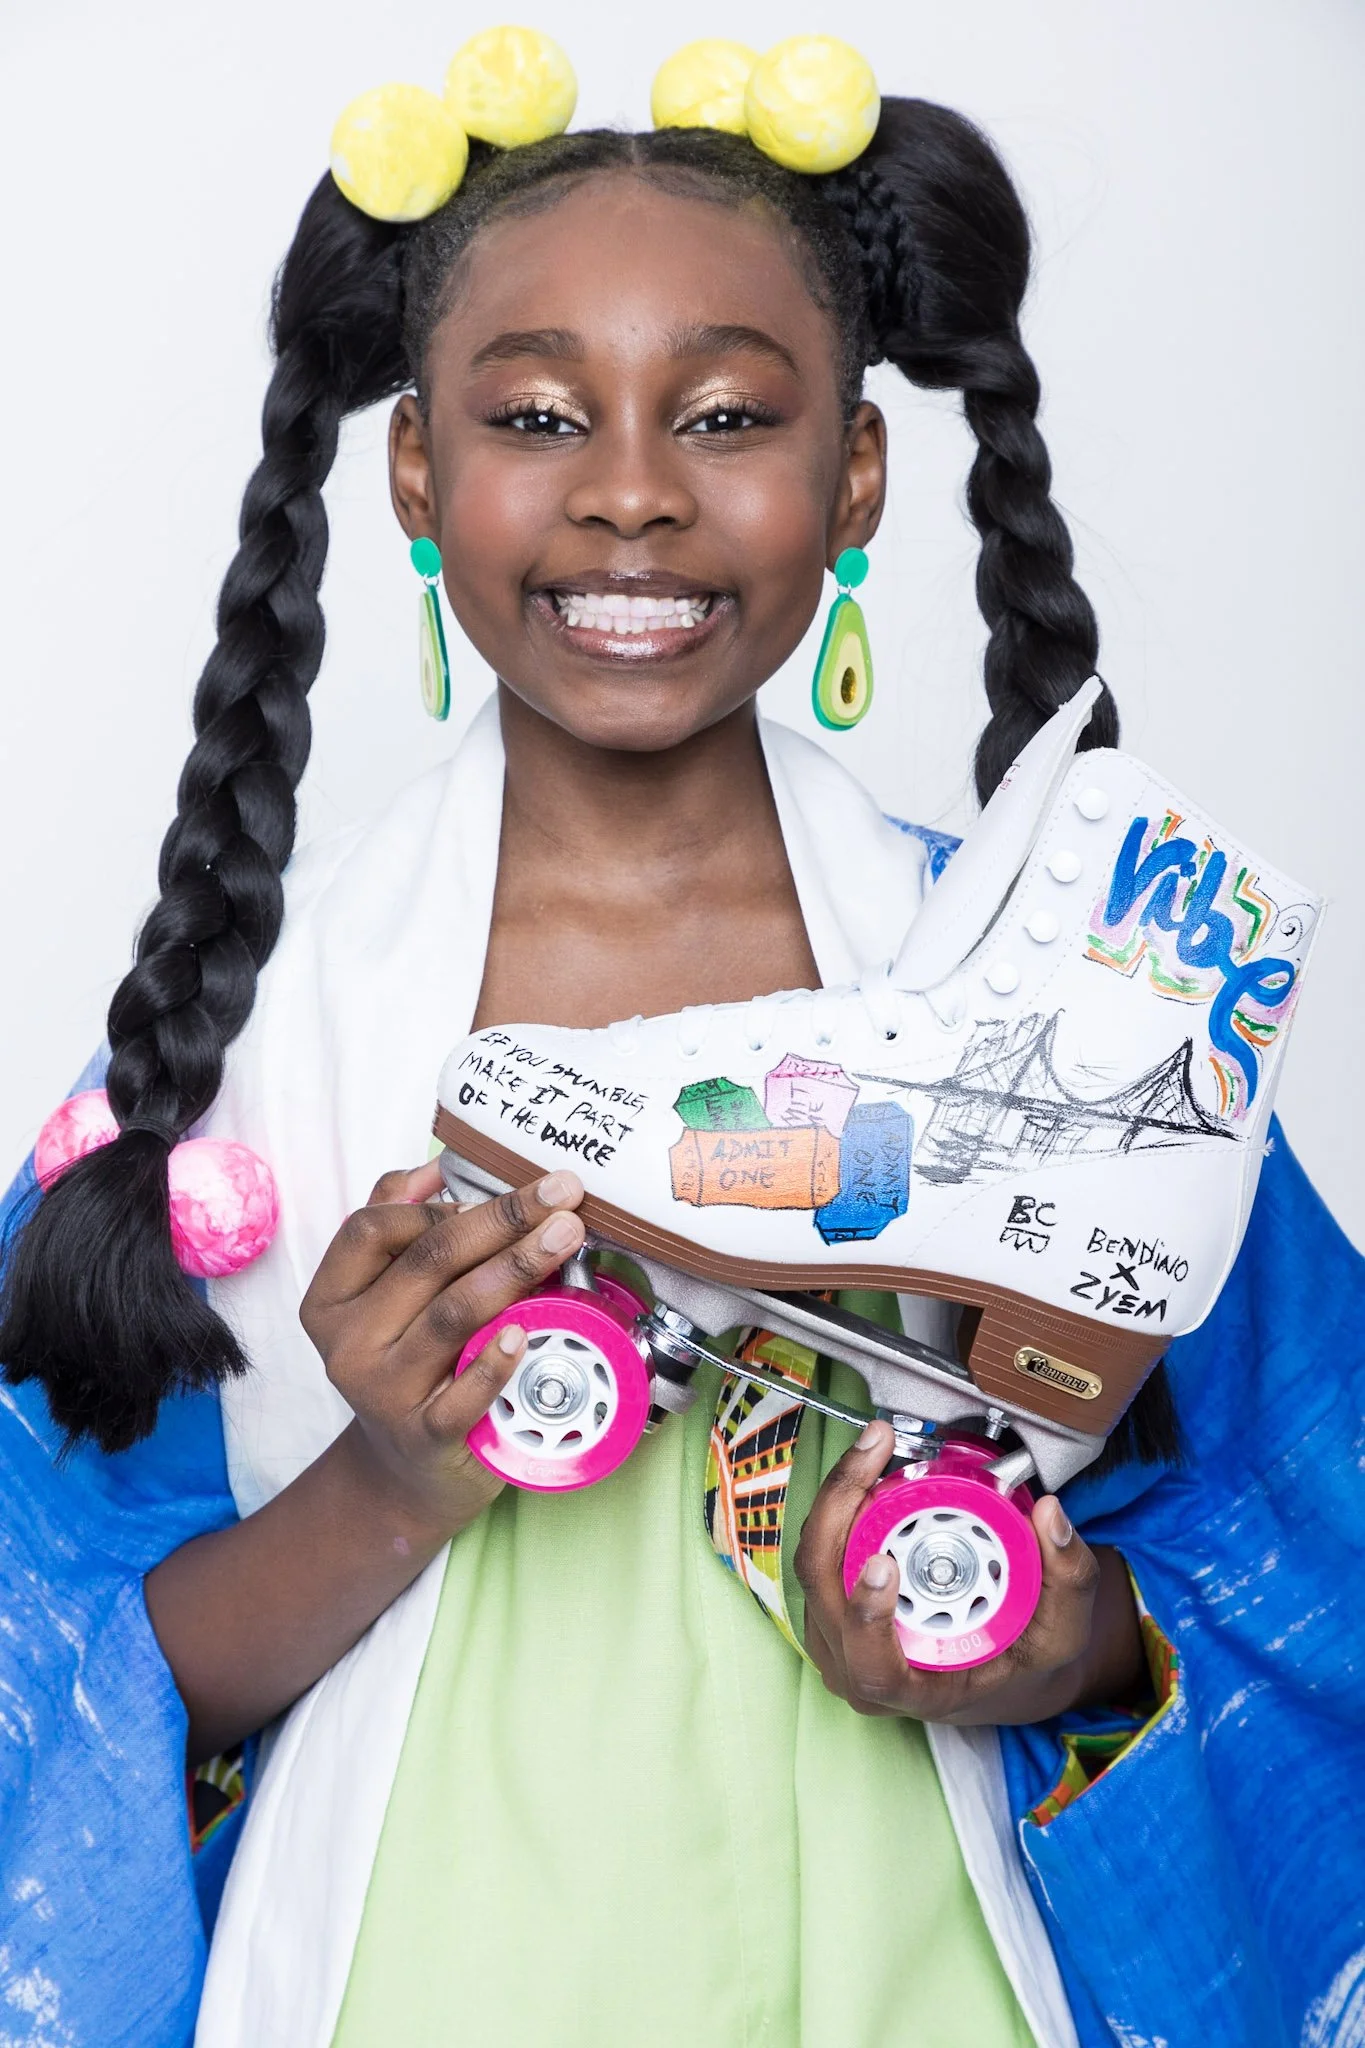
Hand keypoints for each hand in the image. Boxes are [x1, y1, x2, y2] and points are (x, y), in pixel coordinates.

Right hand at [300, 1161, 586, 1540]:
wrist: (404, 1472)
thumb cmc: (408, 1363)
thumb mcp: (386, 1296)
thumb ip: (398, 1223)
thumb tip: (435, 1167)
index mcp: (333, 1298)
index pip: (373, 1228)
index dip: (438, 1202)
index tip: (506, 1185)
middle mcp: (349, 1343)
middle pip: (427, 1261)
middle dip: (502, 1219)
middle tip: (562, 1194)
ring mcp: (382, 1393)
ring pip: (453, 1314)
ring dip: (515, 1268)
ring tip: (565, 1237)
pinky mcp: (424, 1437)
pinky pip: (461, 1396)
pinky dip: (495, 1363)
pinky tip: (527, 1332)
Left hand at [794, 1420, 1142, 1724]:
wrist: (995, 1666)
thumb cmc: (1020, 1656)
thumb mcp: (1062, 1631)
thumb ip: (1068, 1577)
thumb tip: (1049, 1513)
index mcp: (913, 1690)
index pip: (872, 1666)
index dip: (866, 1617)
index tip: (884, 1565)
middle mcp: (859, 1667)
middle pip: (822, 1586)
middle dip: (840, 1509)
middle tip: (875, 1452)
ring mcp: (835, 1634)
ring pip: (814, 1558)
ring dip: (839, 1495)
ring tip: (874, 1446)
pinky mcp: (829, 1601)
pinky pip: (821, 1546)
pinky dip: (840, 1502)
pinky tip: (869, 1466)